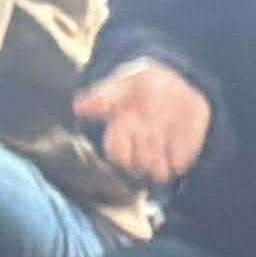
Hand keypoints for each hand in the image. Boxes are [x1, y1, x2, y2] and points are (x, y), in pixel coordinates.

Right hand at [72, 54, 210, 180]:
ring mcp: (158, 157)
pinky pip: (176, 168)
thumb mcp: (124, 84)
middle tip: (147, 121)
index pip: (114, 153)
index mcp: (120, 135)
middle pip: (134, 164)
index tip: (127, 121)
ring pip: (153, 172)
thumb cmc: (146, 85)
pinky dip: (176, 152)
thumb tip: (77, 107)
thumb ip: (103, 97)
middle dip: (141, 142)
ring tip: (161, 129)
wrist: (179, 85)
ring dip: (157, 151)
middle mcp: (137, 151)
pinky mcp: (178, 160)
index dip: (121, 141)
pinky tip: (177, 135)